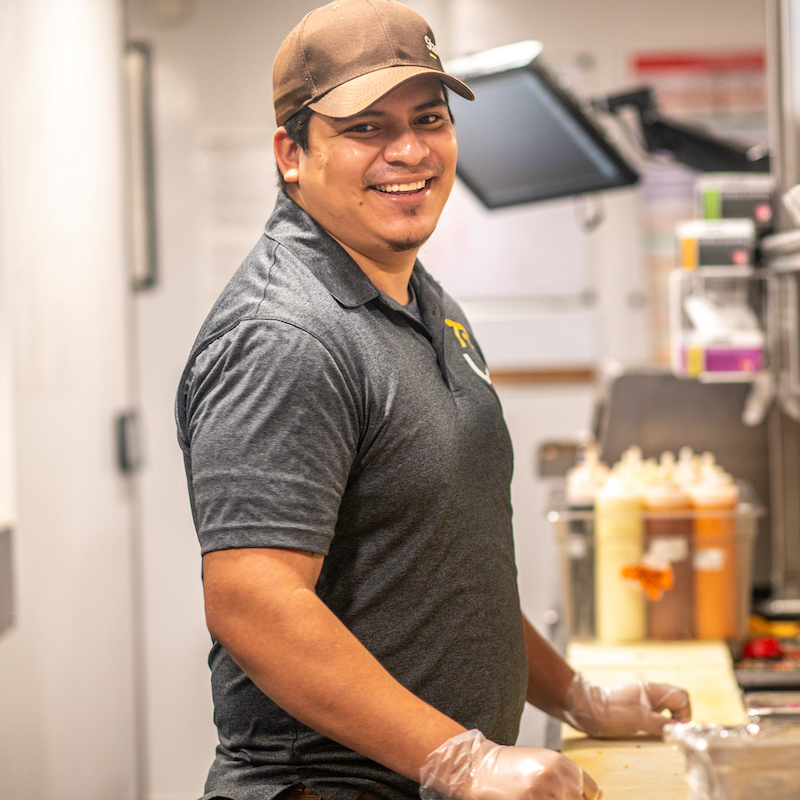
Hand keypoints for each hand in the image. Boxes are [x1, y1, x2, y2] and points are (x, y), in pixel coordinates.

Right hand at [419, 729, 600, 799]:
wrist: (477, 766)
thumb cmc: (508, 766)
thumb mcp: (539, 763)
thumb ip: (563, 778)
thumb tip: (588, 796)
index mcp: (560, 762)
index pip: (593, 792)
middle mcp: (555, 776)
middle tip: (549, 797)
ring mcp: (543, 792)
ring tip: (537, 797)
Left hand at [561, 673, 691, 737]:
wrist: (585, 710)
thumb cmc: (610, 712)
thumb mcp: (638, 720)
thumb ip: (661, 723)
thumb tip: (680, 729)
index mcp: (651, 690)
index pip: (681, 696)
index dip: (684, 713)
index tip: (676, 728)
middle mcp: (649, 692)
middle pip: (676, 702)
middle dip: (678, 718)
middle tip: (671, 733)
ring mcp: (642, 700)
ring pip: (666, 709)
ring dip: (668, 722)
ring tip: (661, 734)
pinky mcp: (635, 708)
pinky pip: (655, 714)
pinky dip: (658, 724)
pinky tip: (650, 732)